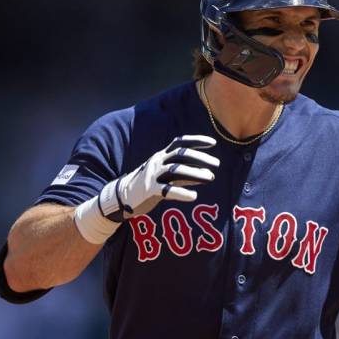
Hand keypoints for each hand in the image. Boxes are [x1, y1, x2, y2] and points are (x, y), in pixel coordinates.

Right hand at [99, 135, 219, 221]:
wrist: (122, 197)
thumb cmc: (148, 185)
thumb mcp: (166, 176)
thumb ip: (184, 175)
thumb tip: (205, 174)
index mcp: (161, 156)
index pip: (180, 143)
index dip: (196, 141)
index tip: (212, 142)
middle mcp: (157, 162)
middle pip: (181, 155)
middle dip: (200, 158)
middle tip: (216, 163)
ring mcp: (152, 175)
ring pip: (176, 171)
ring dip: (195, 173)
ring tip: (210, 177)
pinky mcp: (149, 191)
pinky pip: (167, 190)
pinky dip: (181, 193)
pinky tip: (193, 196)